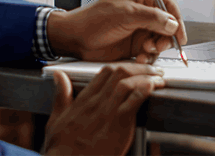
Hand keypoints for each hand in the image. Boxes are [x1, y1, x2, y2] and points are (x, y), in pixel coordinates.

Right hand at [42, 63, 164, 155]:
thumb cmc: (62, 149)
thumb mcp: (55, 119)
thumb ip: (61, 96)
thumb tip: (59, 76)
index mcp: (83, 100)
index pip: (104, 73)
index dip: (122, 66)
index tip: (133, 69)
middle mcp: (96, 102)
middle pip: (119, 72)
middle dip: (138, 67)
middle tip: (152, 70)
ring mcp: (107, 112)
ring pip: (128, 82)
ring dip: (146, 76)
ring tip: (158, 77)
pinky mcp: (118, 124)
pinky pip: (134, 100)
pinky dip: (145, 90)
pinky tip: (153, 87)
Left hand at [47, 0, 187, 62]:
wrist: (76, 39)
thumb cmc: (94, 20)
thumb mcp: (125, 14)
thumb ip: (151, 18)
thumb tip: (172, 23)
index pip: (168, 6)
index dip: (177, 21)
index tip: (180, 36)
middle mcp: (143, 12)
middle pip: (167, 25)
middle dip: (165, 38)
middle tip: (157, 46)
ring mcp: (140, 28)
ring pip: (160, 40)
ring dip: (155, 49)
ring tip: (145, 52)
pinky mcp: (135, 45)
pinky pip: (151, 52)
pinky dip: (148, 57)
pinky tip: (140, 58)